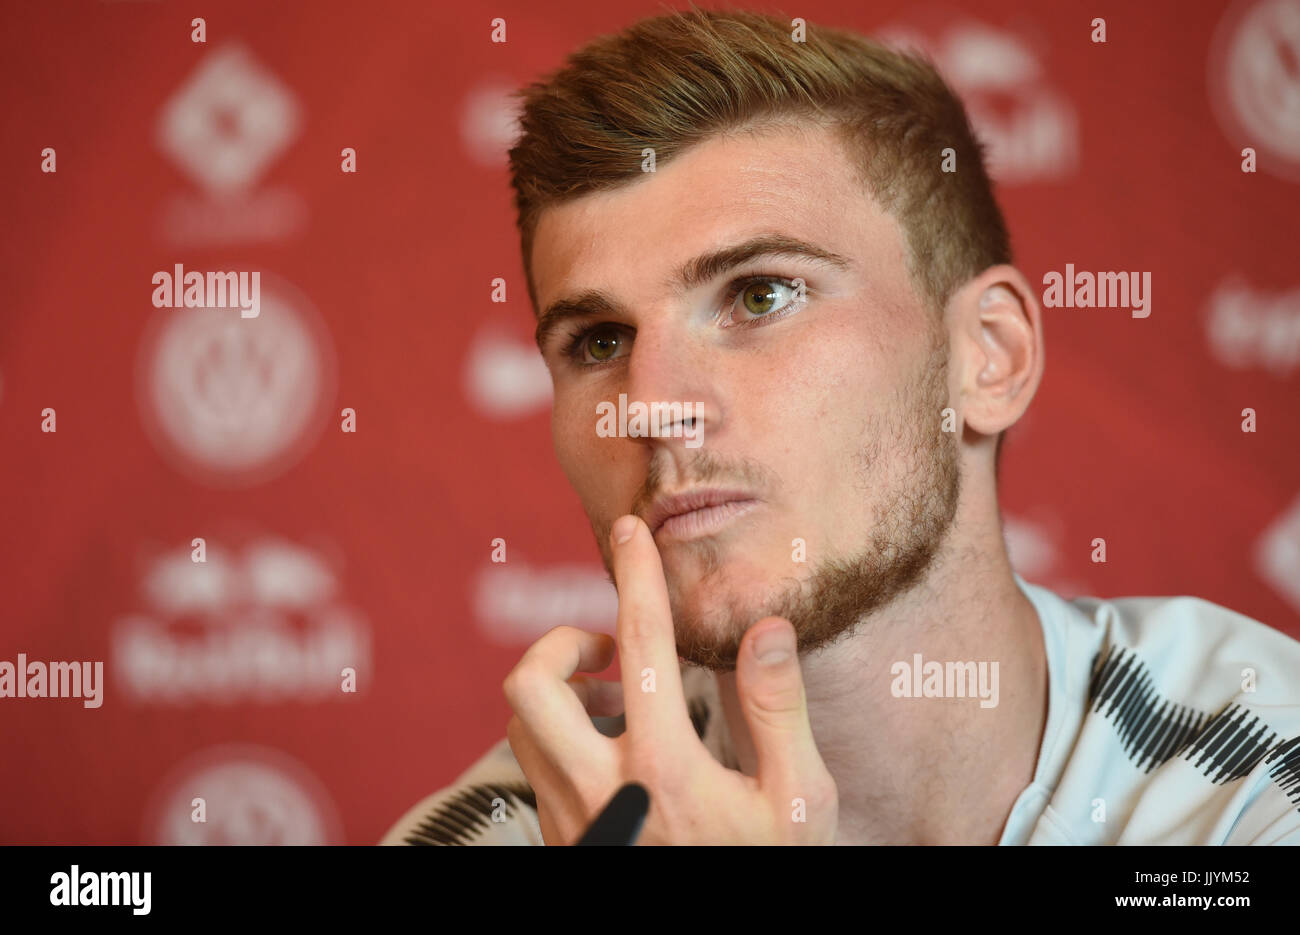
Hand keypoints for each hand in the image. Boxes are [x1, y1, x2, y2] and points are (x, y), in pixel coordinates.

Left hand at [503, 513, 837, 843]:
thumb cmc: (769, 877)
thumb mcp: (799, 804)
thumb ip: (778, 709)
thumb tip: (766, 626)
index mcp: (664, 769)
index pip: (640, 645)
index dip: (637, 575)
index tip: (631, 530)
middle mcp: (600, 792)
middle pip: (530, 683)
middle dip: (563, 641)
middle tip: (614, 651)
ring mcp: (571, 823)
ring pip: (521, 726)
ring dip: (561, 692)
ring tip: (620, 699)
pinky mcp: (560, 847)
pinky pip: (534, 769)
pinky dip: (561, 737)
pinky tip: (616, 751)